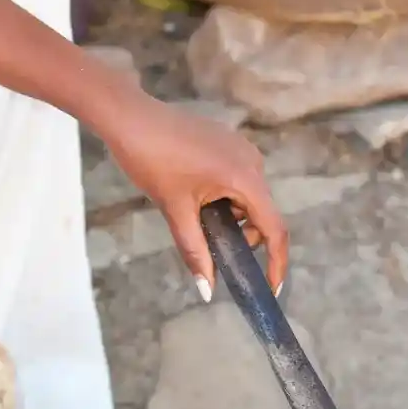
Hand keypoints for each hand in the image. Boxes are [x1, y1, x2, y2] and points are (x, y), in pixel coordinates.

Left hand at [96, 80, 288, 301]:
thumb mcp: (176, 211)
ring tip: (198, 218)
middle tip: (214, 249)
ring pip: (250, 200)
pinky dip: (228, 201)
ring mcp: (243, 150)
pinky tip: (199, 199)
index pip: (274, 229)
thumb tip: (207, 292)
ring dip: (233, 220)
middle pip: (263, 215)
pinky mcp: (230, 145)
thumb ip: (196, 252)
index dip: (277, 262)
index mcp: (245, 178)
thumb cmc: (152, 160)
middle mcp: (252, 162)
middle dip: (245, 239)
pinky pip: (240, 183)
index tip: (271, 289)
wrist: (130, 116)